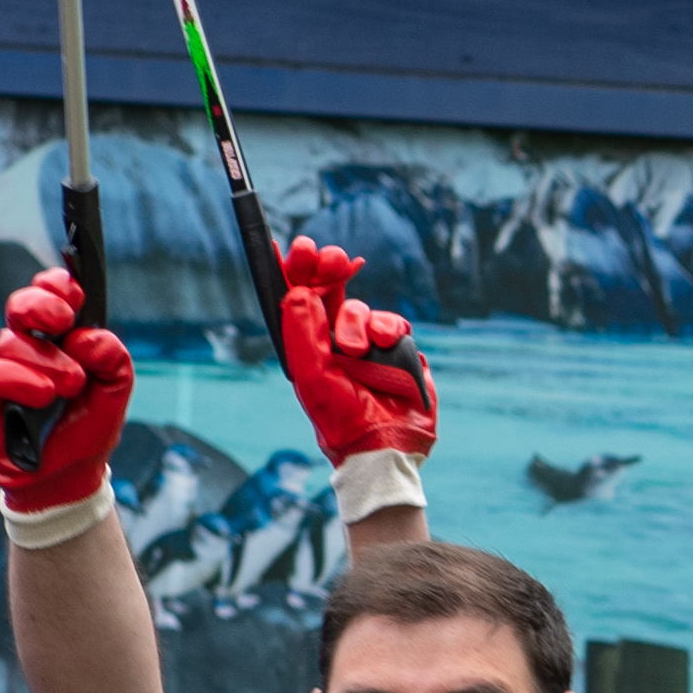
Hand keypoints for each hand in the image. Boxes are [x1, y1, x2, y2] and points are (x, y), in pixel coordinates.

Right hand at [0, 271, 136, 512]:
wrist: (71, 472)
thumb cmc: (87, 424)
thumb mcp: (115, 389)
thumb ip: (113, 359)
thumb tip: (90, 338)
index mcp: (57, 336)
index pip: (49, 293)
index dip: (57, 286)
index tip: (75, 295)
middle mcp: (26, 347)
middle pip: (20, 305)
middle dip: (40, 304)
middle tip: (63, 321)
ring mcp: (2, 369)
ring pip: (9, 342)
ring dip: (44, 361)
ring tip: (68, 386)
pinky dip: (19, 381)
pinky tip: (42, 395)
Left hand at [270, 239, 438, 467]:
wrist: (385, 445)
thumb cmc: (342, 418)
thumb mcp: (313, 376)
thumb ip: (303, 332)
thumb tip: (297, 291)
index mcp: (309, 346)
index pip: (298, 300)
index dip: (294, 272)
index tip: (293, 247)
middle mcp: (335, 341)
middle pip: (329, 292)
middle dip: (327, 270)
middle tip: (327, 255)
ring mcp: (368, 344)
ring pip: (360, 307)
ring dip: (357, 321)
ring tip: (357, 350)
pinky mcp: (398, 349)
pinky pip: (393, 322)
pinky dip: (388, 330)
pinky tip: (383, 346)